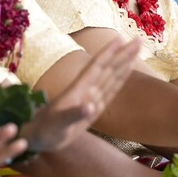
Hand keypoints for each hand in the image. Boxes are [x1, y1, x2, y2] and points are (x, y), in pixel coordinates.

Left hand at [25, 38, 140, 152]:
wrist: (38, 136)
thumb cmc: (45, 129)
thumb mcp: (57, 123)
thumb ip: (74, 114)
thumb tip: (92, 107)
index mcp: (78, 90)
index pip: (97, 67)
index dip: (109, 53)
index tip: (121, 39)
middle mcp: (86, 90)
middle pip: (108, 68)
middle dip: (123, 54)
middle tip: (139, 40)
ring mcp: (91, 97)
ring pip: (111, 76)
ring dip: (123, 62)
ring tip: (135, 49)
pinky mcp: (95, 107)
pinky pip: (110, 89)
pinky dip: (120, 79)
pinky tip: (126, 70)